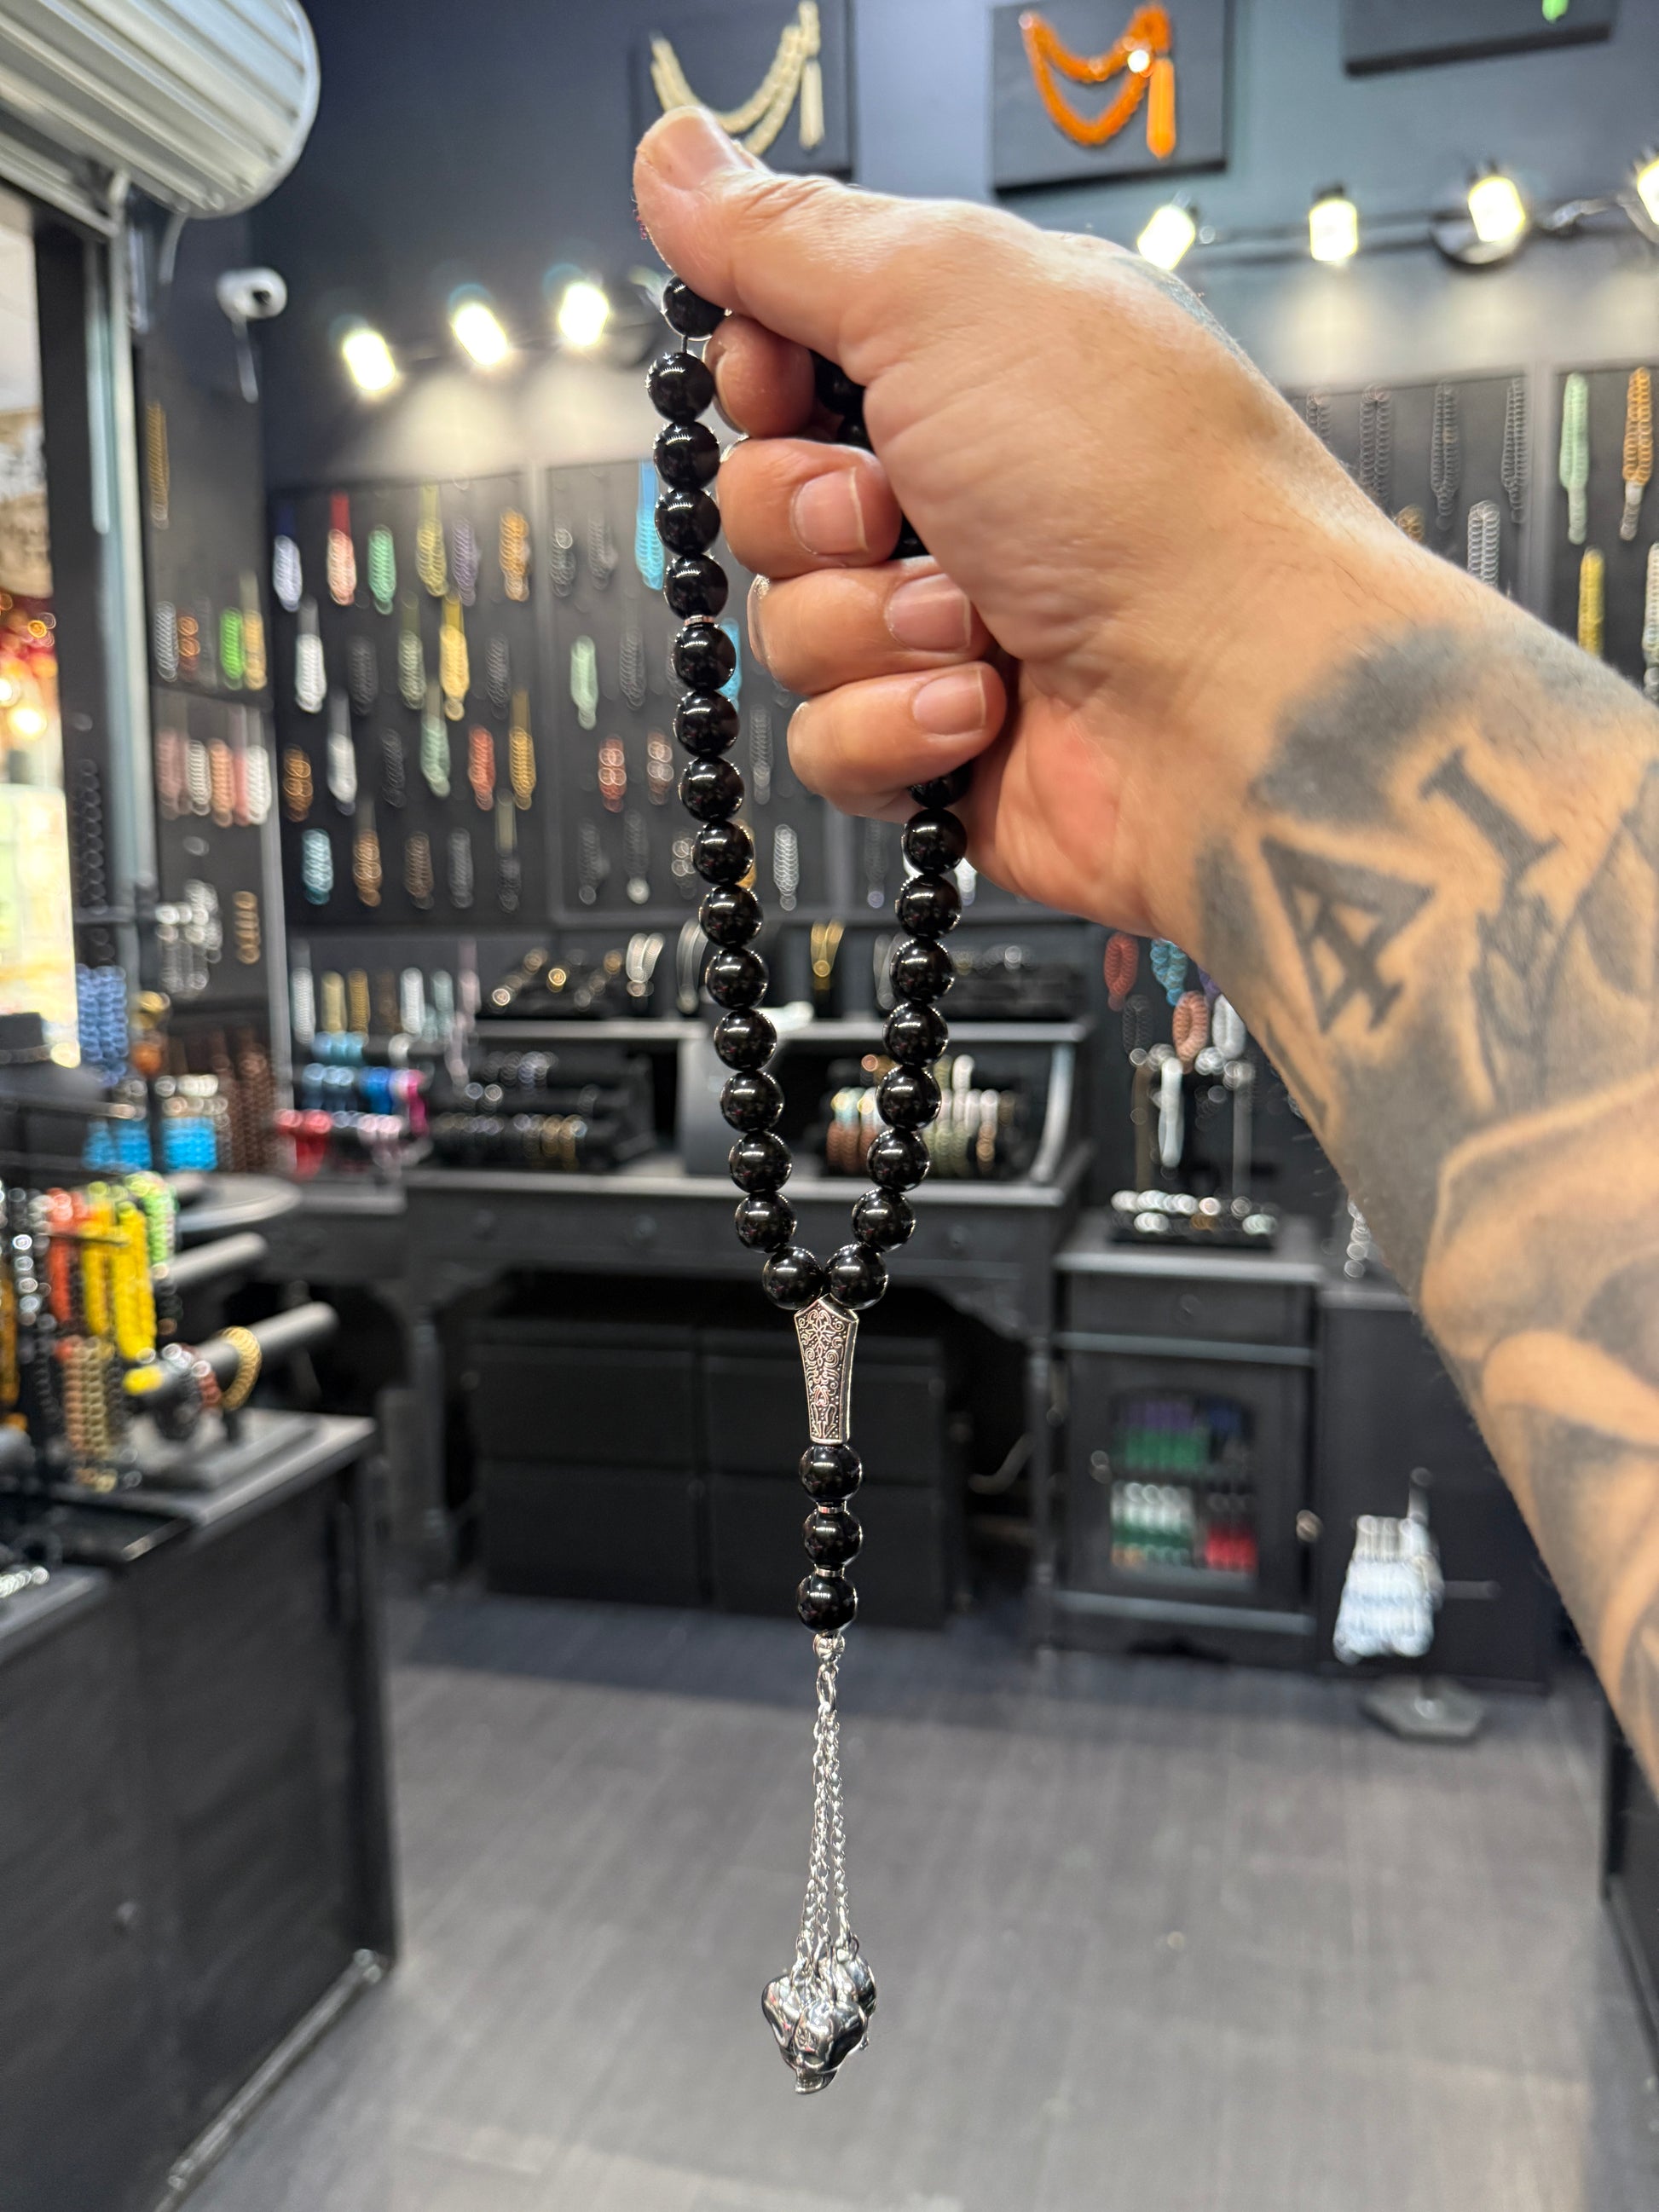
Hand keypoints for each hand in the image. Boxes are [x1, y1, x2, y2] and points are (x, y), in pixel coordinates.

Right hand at [634, 107, 1473, 944]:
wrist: (1236, 701)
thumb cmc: (1140, 486)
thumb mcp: (944, 294)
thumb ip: (788, 233)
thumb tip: (672, 157)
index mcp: (974, 361)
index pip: (785, 353)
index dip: (758, 373)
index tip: (786, 380)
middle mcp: (961, 489)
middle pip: (764, 496)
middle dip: (808, 511)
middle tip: (897, 509)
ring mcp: (951, 626)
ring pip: (786, 628)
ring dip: (866, 625)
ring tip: (975, 622)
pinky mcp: (942, 749)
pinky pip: (825, 744)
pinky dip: (894, 727)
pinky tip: (985, 706)